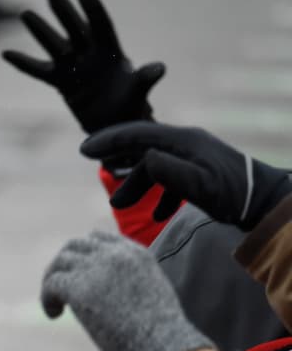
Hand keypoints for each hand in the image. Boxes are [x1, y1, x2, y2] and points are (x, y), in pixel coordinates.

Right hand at [1, 0, 164, 135]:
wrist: (114, 124)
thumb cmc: (130, 105)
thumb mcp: (138, 92)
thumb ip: (145, 78)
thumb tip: (159, 68)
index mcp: (111, 53)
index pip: (101, 26)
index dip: (93, 10)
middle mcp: (90, 55)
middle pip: (75, 30)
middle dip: (64, 13)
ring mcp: (73, 67)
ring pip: (54, 45)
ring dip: (40, 31)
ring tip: (25, 13)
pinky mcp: (60, 82)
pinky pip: (38, 71)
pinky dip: (23, 63)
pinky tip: (6, 53)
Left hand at [41, 231, 215, 350]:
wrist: (164, 345)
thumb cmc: (161, 333)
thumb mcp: (150, 294)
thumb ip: (129, 283)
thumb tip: (108, 295)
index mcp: (136, 254)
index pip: (98, 239)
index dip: (83, 256)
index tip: (79, 276)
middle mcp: (115, 254)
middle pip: (74, 246)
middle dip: (64, 265)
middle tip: (61, 290)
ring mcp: (97, 268)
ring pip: (59, 262)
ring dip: (52, 281)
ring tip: (56, 304)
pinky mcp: (80, 288)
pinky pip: (51, 283)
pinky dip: (47, 298)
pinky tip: (54, 315)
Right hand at [80, 121, 291, 229]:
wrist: (266, 203)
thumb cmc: (234, 195)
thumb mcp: (199, 185)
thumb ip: (169, 172)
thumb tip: (143, 158)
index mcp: (183, 141)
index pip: (138, 135)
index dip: (109, 140)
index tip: (84, 150)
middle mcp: (187, 143)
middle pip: (143, 147)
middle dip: (117, 160)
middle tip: (93, 167)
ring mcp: (194, 157)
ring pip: (155, 165)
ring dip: (136, 185)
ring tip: (118, 207)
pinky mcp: (200, 172)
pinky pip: (171, 178)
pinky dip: (159, 196)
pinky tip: (156, 216)